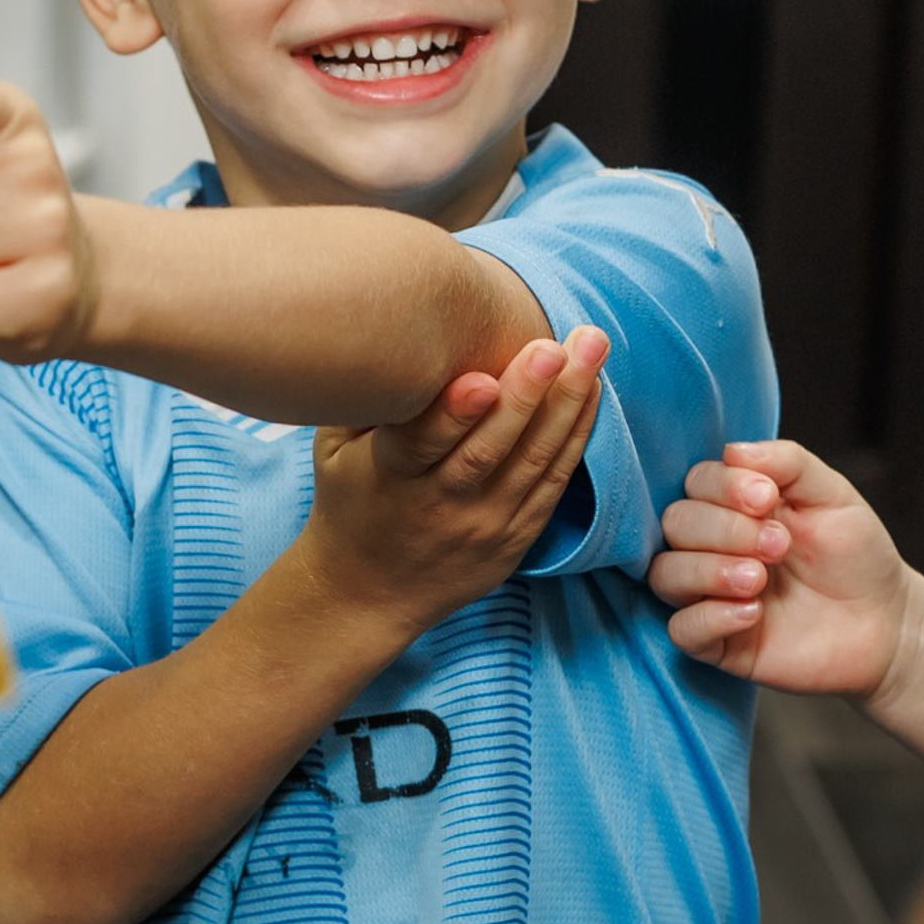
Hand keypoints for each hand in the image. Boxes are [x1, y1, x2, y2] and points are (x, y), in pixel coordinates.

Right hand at [298, 327, 608, 644]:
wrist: (366, 592)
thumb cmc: (349, 501)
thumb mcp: (331, 452)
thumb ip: (365, 400)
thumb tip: (394, 331)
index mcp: (388, 479)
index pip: (421, 443)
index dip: (453, 413)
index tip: (481, 377)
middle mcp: (438, 505)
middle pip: (489, 450)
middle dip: (528, 394)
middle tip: (560, 344)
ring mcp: (482, 525)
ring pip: (532, 463)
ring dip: (568, 403)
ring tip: (592, 347)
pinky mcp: (513, 538)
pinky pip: (552, 483)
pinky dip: (575, 435)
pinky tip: (592, 391)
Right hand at [650, 438, 910, 694]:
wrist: (886, 622)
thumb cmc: (856, 555)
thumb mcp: (832, 496)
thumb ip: (787, 463)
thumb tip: (731, 451)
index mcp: (734, 507)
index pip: (696, 483)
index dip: (723, 486)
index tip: (768, 498)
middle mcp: (713, 547)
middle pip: (674, 524)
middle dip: (724, 529)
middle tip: (779, 545)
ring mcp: (710, 595)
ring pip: (665, 574)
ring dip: (709, 570)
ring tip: (759, 579)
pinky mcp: (717, 642)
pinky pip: (681, 630)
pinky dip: (709, 617)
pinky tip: (753, 613)